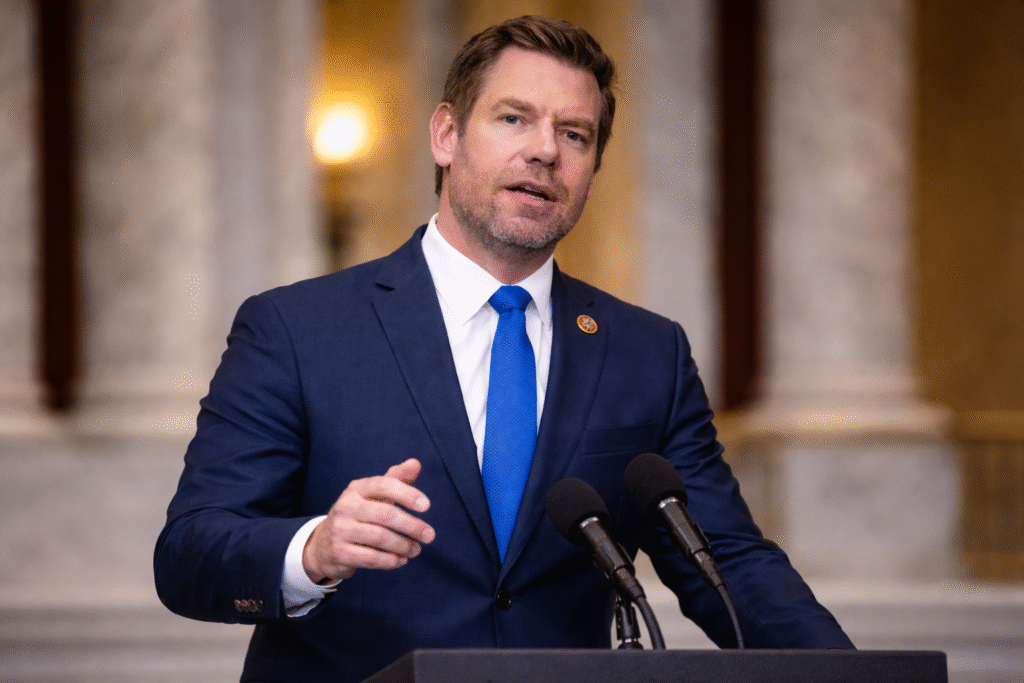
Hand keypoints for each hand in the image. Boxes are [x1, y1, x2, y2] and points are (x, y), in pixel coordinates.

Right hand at [303, 458, 434, 583]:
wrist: (324, 543)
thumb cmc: (357, 514)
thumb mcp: (373, 495)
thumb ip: (395, 479)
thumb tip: (416, 463)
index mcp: (357, 488)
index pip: (384, 485)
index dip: (407, 494)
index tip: (427, 506)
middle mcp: (346, 506)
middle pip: (386, 514)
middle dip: (412, 526)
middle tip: (429, 535)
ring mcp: (340, 530)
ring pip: (380, 538)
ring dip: (404, 545)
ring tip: (416, 550)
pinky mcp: (340, 552)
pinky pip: (371, 558)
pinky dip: (391, 561)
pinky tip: (401, 560)